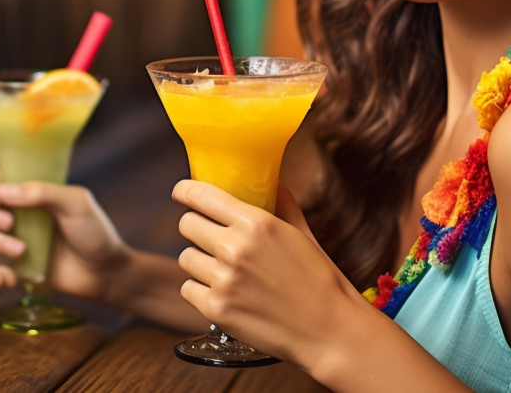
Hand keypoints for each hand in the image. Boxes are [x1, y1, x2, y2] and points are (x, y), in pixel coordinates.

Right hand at [0, 167, 128, 301]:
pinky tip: (1, 278)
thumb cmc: (94, 230)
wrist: (106, 271)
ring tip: (22, 250)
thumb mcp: (76, 203)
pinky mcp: (20, 268)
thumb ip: (43, 192)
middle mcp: (19, 214)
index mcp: (30, 192)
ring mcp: (17, 240)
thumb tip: (4, 192)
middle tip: (10, 223)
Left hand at [172, 179, 363, 365]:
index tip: (181, 193)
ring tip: (223, 271)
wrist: (329, 330)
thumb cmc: (320, 280)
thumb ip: (283, 203)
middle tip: (210, 238)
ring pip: (185, 258)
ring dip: (199, 262)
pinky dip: (201, 291)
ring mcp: (224, 280)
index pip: (201, 195)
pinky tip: (224, 293)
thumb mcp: (303, 234)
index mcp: (257, 223)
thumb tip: (273, 181)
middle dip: (196, 228)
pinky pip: (188, 289)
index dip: (185, 191)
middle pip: (187, 224)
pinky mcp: (217, 309)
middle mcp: (236, 248)